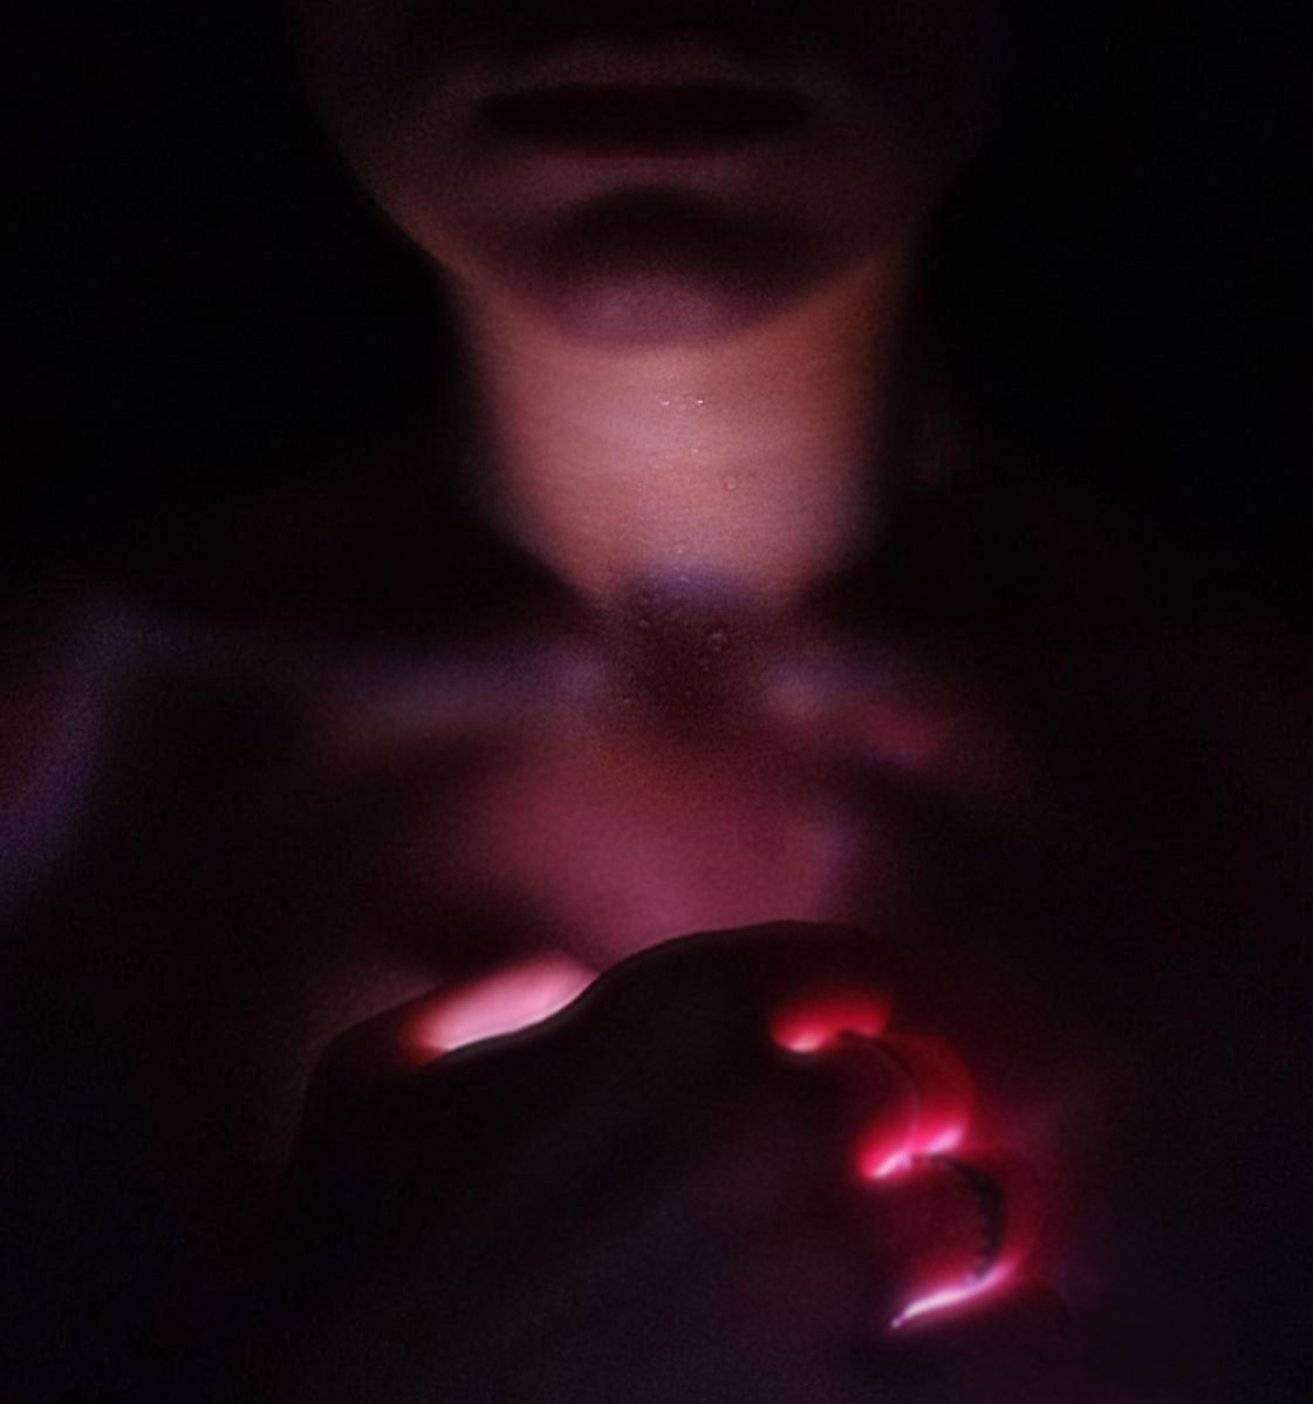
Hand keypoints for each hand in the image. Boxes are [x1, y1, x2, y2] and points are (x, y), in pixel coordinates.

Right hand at [223, 926, 1084, 1401]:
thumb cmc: (342, 1266)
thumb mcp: (371, 1073)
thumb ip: (487, 997)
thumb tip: (569, 983)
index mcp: (667, 1015)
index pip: (848, 967)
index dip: (846, 1011)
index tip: (827, 1048)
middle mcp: (762, 1118)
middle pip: (923, 1086)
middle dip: (891, 1127)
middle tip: (845, 1170)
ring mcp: (814, 1268)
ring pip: (969, 1218)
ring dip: (929, 1242)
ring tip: (870, 1274)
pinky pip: (999, 1366)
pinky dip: (988, 1357)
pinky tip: (926, 1357)